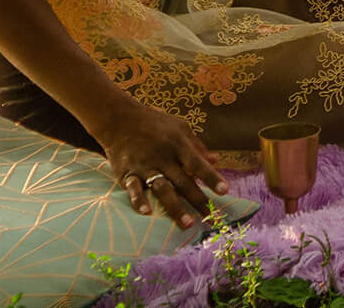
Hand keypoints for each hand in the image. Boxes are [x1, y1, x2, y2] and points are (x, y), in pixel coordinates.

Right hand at [97, 99, 226, 227]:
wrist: (119, 119)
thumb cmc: (155, 123)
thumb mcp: (180, 127)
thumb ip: (197, 146)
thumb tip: (216, 160)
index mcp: (178, 145)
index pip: (198, 164)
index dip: (211, 177)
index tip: (224, 191)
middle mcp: (163, 157)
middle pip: (183, 182)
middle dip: (198, 200)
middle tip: (211, 218)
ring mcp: (144, 166)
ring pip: (162, 189)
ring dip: (175, 208)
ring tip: (187, 224)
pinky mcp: (127, 173)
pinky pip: (133, 189)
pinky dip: (139, 200)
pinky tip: (147, 213)